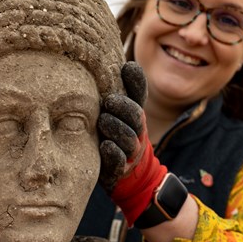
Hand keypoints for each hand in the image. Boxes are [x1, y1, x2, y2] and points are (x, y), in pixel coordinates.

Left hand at [98, 62, 166, 225]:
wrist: (129, 178)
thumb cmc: (118, 138)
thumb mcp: (121, 114)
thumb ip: (122, 92)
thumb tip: (123, 63)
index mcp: (134, 116)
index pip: (139, 96)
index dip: (136, 81)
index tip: (127, 68)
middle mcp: (135, 132)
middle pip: (135, 116)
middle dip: (123, 107)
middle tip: (109, 100)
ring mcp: (128, 152)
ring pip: (127, 138)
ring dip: (115, 128)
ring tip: (103, 121)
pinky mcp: (118, 169)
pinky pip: (118, 161)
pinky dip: (112, 153)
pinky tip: (105, 145)